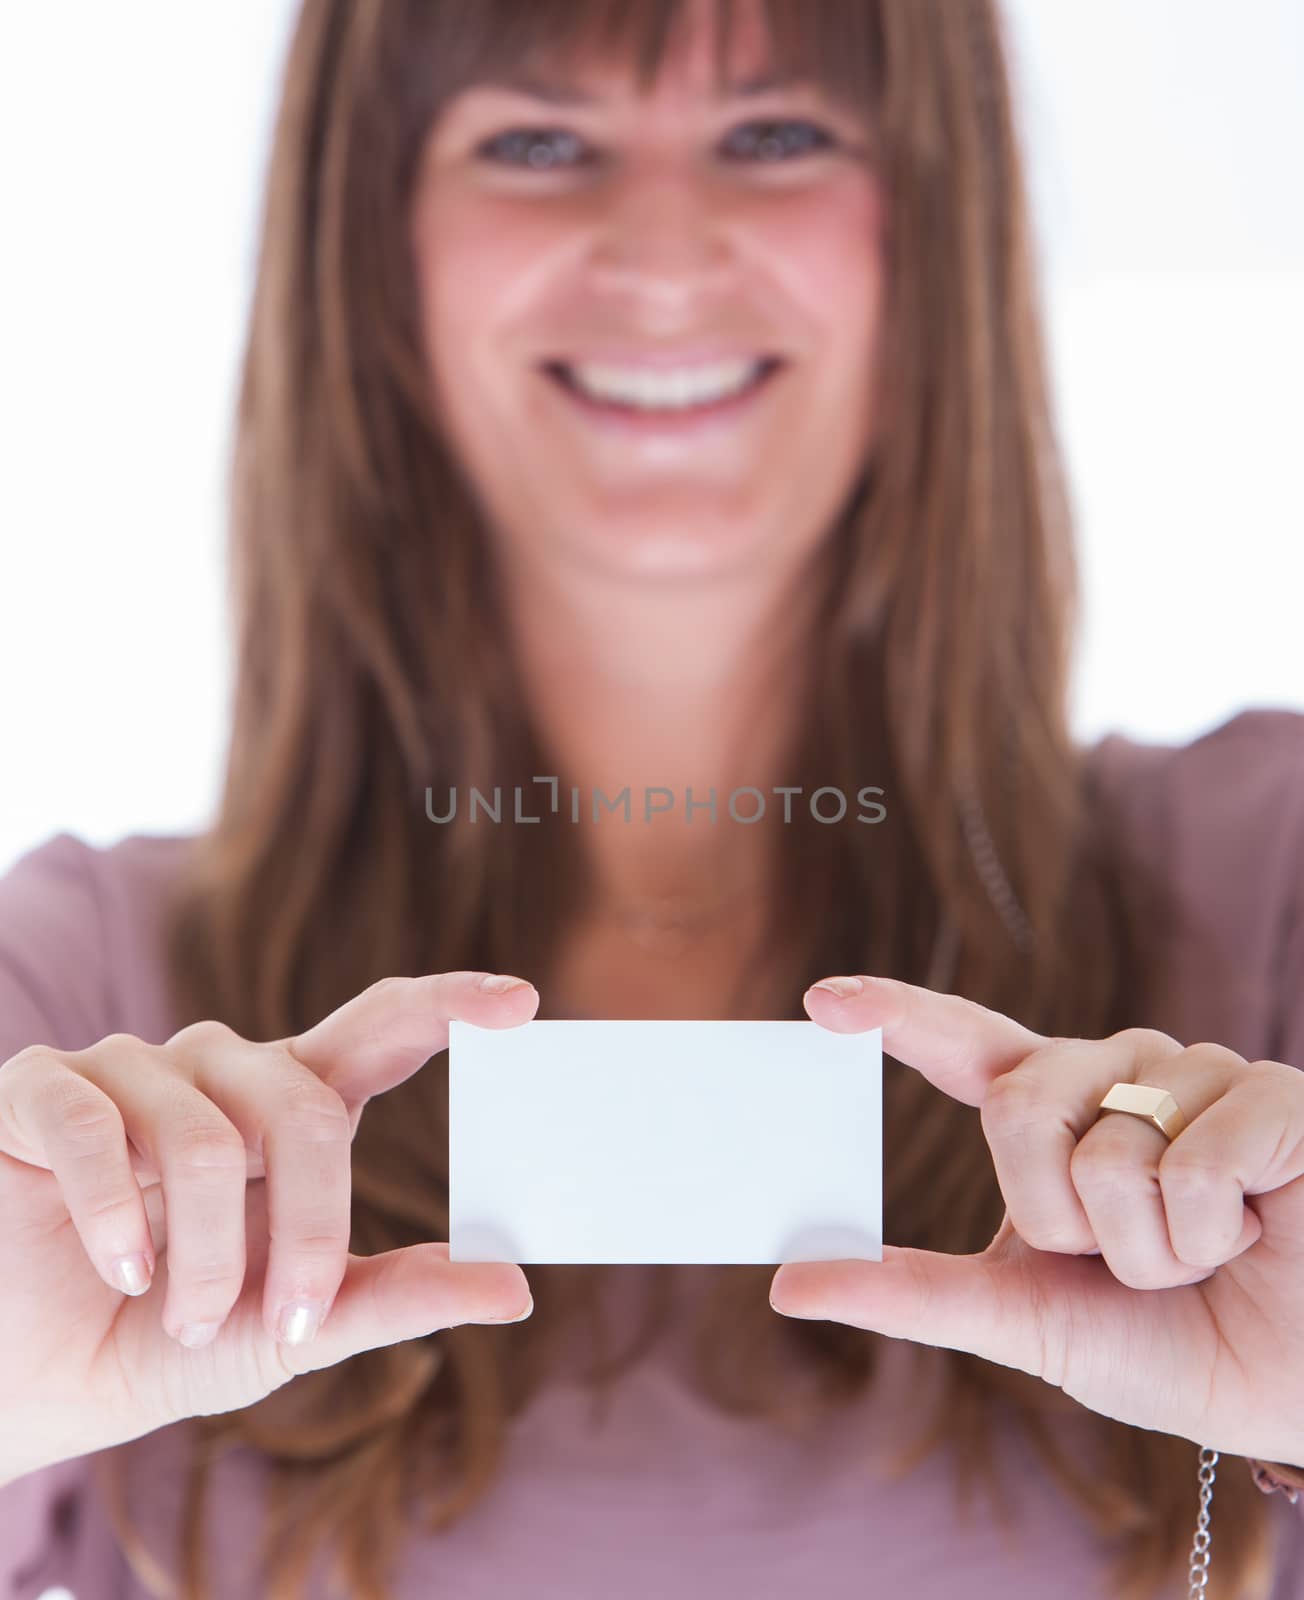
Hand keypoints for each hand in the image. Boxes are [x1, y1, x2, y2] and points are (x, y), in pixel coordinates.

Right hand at [0, 972, 537, 1483]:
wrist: (26, 1385)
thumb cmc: (164, 1342)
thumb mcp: (291, 1332)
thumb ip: (394, 1298)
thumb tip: (516, 1290)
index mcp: (287, 1108)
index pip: (377, 1028)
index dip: (446, 1004)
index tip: (521, 1002)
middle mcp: (218, 1070)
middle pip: (303, 1107)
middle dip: (309, 1229)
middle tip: (291, 1320)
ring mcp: (127, 1069)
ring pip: (202, 1136)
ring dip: (202, 1258)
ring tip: (179, 1313)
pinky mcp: (40, 1088)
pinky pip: (94, 1125)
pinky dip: (115, 1218)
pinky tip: (116, 1269)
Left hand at [769, 975, 1303, 1464]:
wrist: (1293, 1388)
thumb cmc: (1167, 1344)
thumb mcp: (1024, 1317)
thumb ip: (912, 1293)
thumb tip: (787, 1286)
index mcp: (1057, 1109)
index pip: (968, 1045)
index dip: (897, 1014)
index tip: (822, 999)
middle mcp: (1120, 1072)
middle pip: (1016, 1104)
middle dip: (1060, 1218)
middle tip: (1125, 1258)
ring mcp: (1199, 1075)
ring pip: (1110, 1150)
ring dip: (1152, 1248)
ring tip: (1209, 1252)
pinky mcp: (1273, 1097)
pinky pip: (1198, 1161)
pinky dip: (1216, 1233)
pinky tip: (1259, 1234)